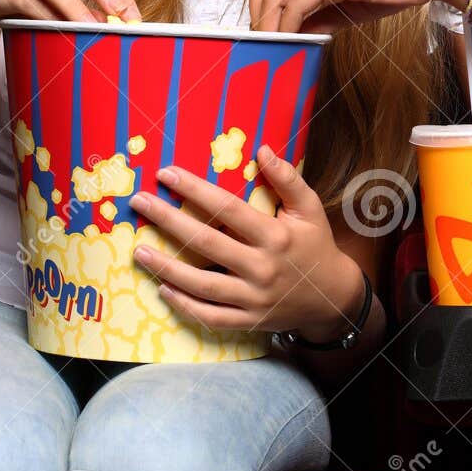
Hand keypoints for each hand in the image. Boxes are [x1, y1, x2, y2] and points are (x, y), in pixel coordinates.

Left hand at [126, 142, 364, 340]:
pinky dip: (184, 306)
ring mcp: (253, 298)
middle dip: (168, 221)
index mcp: (275, 237)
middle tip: (139, 203)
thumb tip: (261, 150)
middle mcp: (262, 268)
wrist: (333, 298)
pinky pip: (210, 316)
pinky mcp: (249, 321)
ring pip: (201, 285)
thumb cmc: (317, 247)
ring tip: (138, 252)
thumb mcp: (310, 209)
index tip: (166, 174)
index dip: (194, 190)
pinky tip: (163, 289)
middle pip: (206, 243)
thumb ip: (288, 179)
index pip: (227, 208)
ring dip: (166, 268)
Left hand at [248, 0, 467, 33]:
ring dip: (269, 25)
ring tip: (271, 47)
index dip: (259, 6)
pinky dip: (288, 25)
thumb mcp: (345, 5)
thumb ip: (319, 18)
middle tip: (260, 42)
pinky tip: (291, 40)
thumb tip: (299, 36)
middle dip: (256, 15)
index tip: (262, 31)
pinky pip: (297, 4)